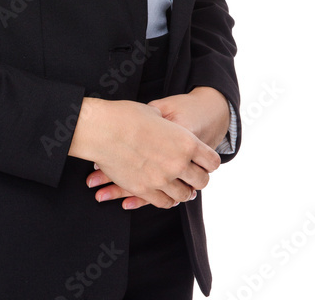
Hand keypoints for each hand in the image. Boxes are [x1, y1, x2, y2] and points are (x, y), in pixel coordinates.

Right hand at [86, 88, 228, 209]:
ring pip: (184, 196)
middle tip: (193, 176)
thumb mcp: (154, 112)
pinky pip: (164, 202)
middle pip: (201, 182)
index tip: (203, 162)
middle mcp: (178, 162)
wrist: (101, 129)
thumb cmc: (126, 116)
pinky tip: (166, 194)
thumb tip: (164, 125)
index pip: (212, 161)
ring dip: (183, 191)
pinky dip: (168, 200)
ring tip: (180, 187)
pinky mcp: (145, 189)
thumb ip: (166, 124)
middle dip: (198, 179)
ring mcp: (162, 178)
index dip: (209, 162)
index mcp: (185, 141)